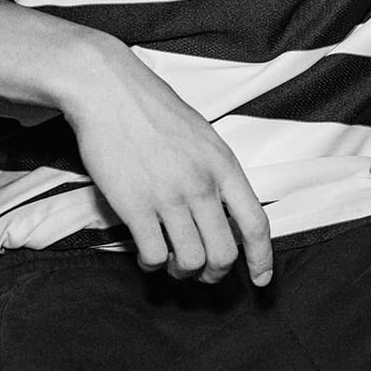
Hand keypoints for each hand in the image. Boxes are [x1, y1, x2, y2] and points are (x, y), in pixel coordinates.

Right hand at [64, 48, 273, 285]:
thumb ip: (215, 171)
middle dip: (215, 274)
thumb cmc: (152, 109)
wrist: (109, 91)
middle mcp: (202, 184)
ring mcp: (169, 196)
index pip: (255, 223)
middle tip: (203, 274)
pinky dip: (152, 264)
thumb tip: (223, 208)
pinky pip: (153, 255)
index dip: (261, 258)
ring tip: (172, 263)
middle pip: (224, 253)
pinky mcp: (134, 206)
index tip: (260, 280)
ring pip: (191, 260)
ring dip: (183, 271)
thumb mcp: (202, 135)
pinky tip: (147, 255)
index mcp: (223, 165)